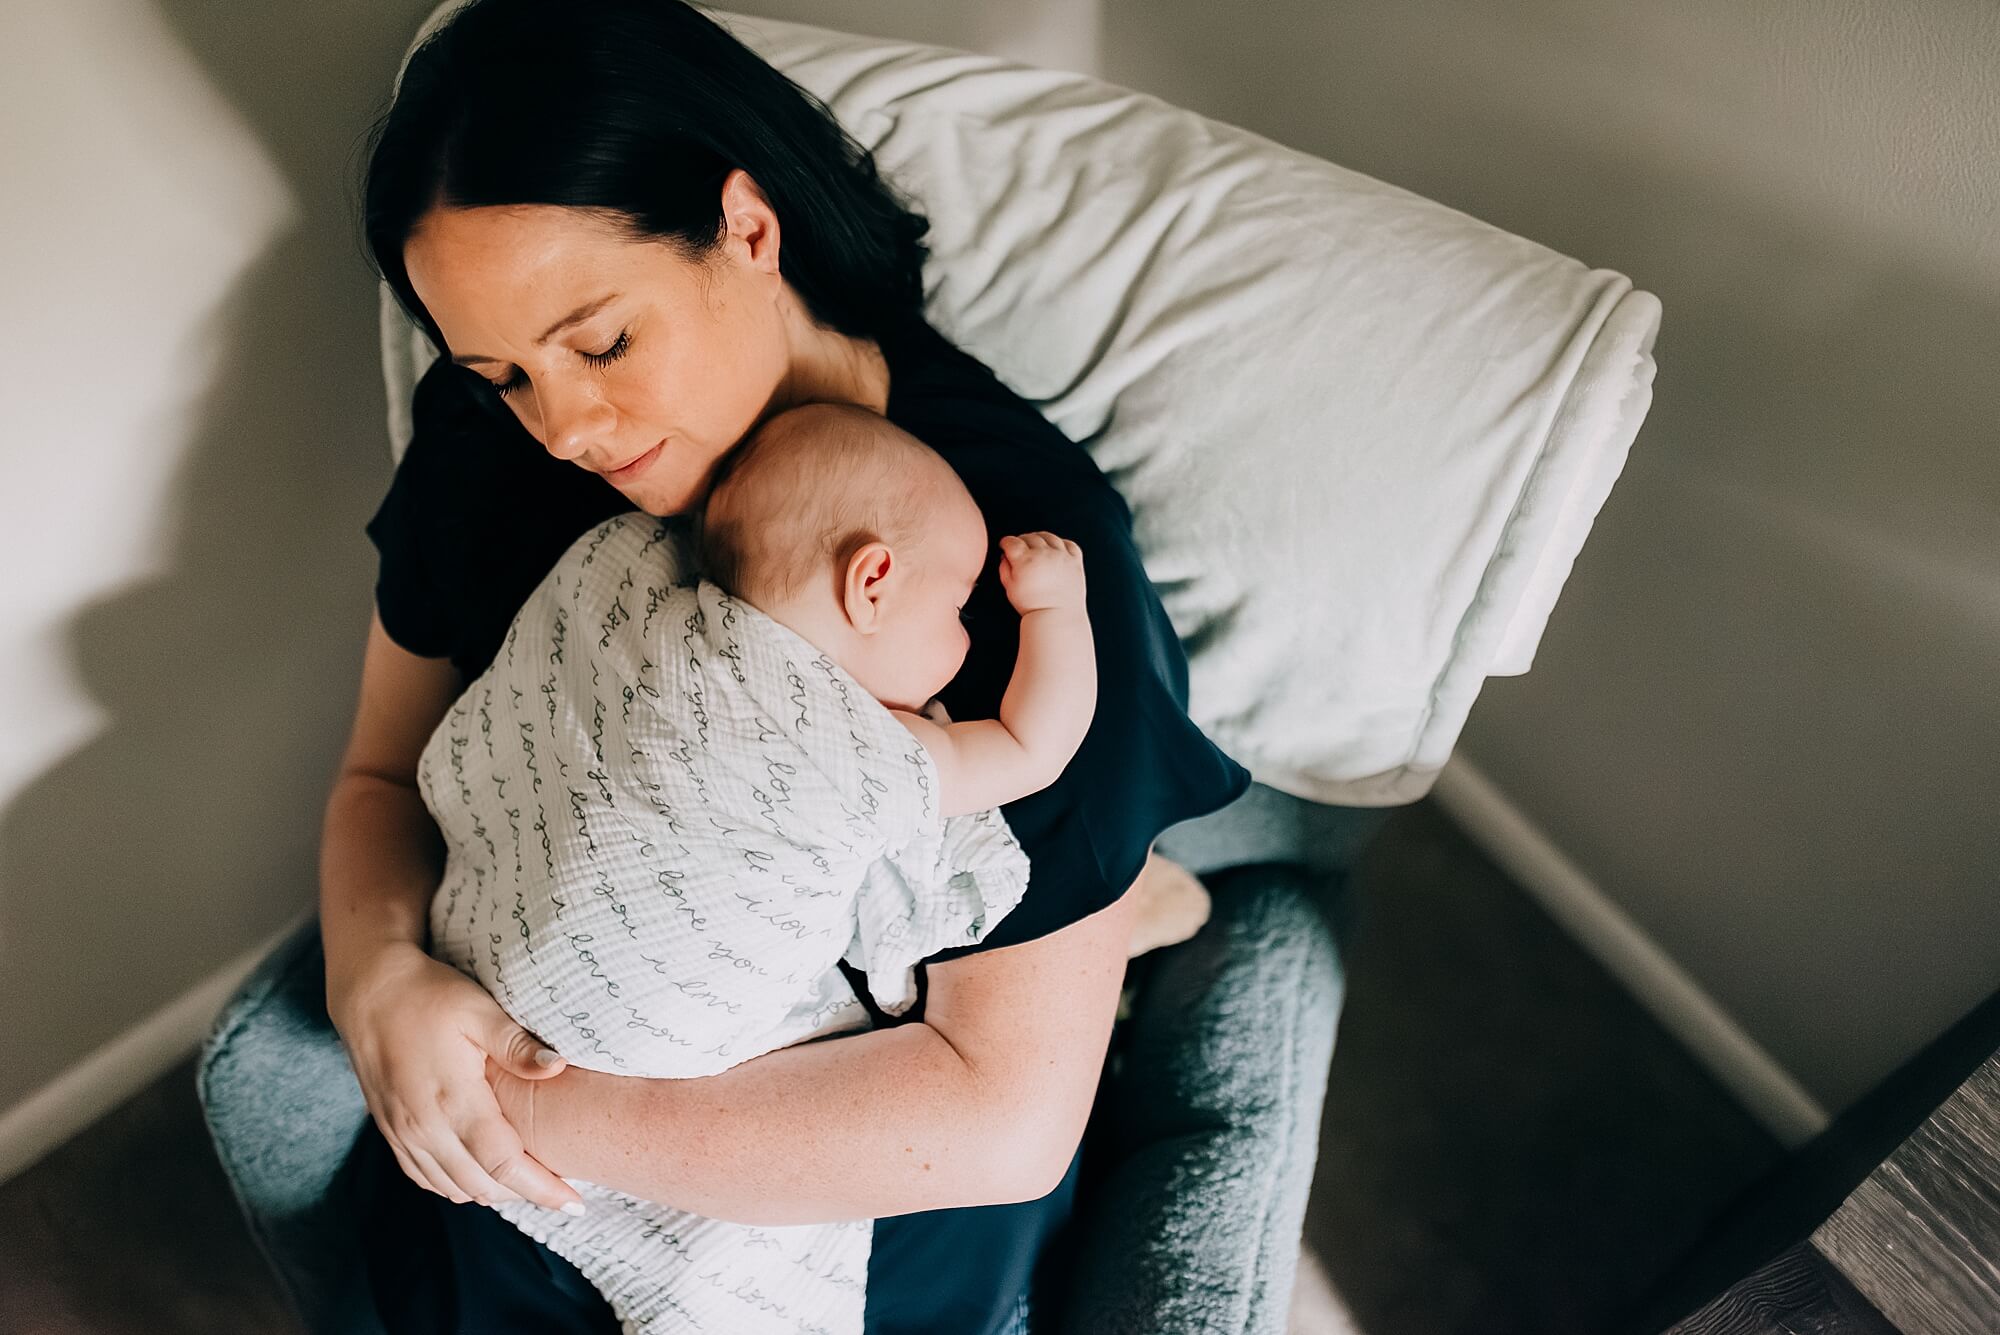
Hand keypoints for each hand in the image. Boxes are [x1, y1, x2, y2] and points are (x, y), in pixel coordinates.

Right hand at [329, 941, 583, 1214]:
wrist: (369, 992)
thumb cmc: (429, 995)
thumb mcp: (479, 1009)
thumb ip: (518, 1045)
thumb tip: (559, 1067)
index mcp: (453, 1102)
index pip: (504, 1165)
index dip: (542, 1189)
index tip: (574, 1202)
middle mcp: (425, 1128)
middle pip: (482, 1186)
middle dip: (524, 1195)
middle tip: (560, 1189)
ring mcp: (404, 1134)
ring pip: (453, 1188)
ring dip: (492, 1192)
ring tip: (528, 1182)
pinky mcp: (391, 1132)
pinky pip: (427, 1178)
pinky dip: (458, 1185)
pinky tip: (481, 1172)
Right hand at [996, 532, 1085, 613]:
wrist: (1057, 617)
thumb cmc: (1033, 606)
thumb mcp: (1010, 588)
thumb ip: (1004, 569)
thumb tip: (1005, 558)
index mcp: (1025, 560)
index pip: (1012, 542)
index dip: (1006, 542)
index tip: (1006, 545)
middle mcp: (1044, 554)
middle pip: (1030, 537)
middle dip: (1022, 540)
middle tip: (1020, 546)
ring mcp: (1061, 556)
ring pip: (1049, 537)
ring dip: (1040, 538)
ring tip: (1037, 544)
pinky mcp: (1075, 562)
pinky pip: (1069, 544)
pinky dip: (1061, 543)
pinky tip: (1056, 548)